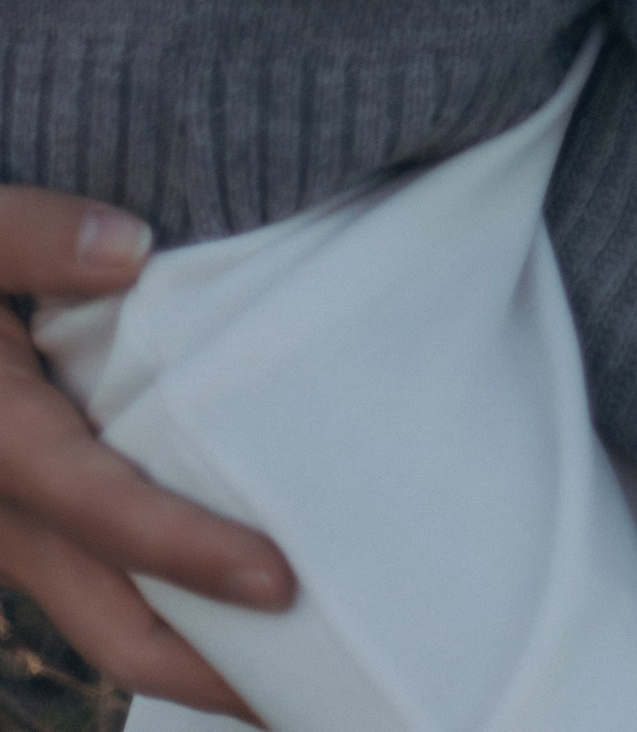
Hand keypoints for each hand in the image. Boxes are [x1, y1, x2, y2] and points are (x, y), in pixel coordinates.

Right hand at [0, 188, 290, 714]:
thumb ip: (34, 237)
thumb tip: (130, 247)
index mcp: (0, 442)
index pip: (104, 513)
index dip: (188, 554)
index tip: (281, 582)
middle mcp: (6, 511)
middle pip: (111, 626)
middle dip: (211, 676)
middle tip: (317, 686)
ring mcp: (16, 528)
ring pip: (108, 620)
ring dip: (198, 651)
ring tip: (301, 660)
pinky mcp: (33, 519)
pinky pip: (103, 583)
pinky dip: (172, 604)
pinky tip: (241, 591)